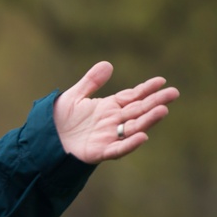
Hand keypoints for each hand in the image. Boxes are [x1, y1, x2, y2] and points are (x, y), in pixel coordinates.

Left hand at [53, 61, 178, 163]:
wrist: (43, 141)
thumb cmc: (58, 120)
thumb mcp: (74, 97)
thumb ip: (91, 82)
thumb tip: (108, 64)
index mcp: (108, 107)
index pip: (132, 97)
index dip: (146, 89)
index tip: (161, 81)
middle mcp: (112, 122)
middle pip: (138, 111)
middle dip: (155, 102)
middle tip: (174, 92)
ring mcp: (108, 137)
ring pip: (133, 127)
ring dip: (148, 120)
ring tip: (163, 110)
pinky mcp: (99, 152)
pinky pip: (118, 148)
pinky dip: (130, 144)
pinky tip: (143, 136)